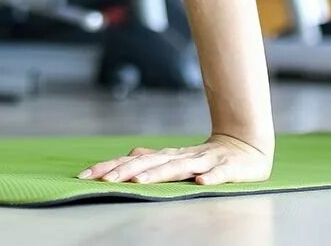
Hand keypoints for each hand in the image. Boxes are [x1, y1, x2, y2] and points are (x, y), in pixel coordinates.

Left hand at [76, 133, 272, 185]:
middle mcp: (181, 157)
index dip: (109, 167)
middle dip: (126, 172)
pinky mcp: (227, 168)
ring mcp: (203, 161)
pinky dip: (210, 177)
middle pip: (149, 164)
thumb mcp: (177, 159)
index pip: (133, 161)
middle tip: (104, 180)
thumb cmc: (207, 157)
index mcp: (168, 156)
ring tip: (140, 182)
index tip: (85, 175)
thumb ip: (155, 159)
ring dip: (159, 174)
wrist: (245, 147)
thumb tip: (129, 155)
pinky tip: (201, 182)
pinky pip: (218, 174)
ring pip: (178, 167)